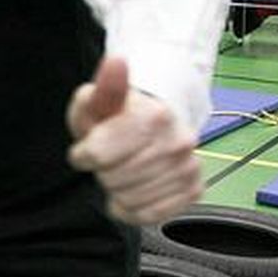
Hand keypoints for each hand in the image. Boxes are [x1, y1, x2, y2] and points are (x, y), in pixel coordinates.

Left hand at [66, 56, 202, 224]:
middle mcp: (178, 141)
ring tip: (123, 170)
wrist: (153, 127)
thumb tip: (116, 62)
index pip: (99, 156)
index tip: (89, 146)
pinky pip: (149, 215)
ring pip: (130, 200)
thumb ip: (103, 87)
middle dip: (103, 171)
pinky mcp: (192, 189)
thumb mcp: (98, 101)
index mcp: (154, 116)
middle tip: (111, 157)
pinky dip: (133, 208)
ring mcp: (188, 167)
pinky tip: (134, 189)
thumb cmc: (117, 117)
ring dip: (117, 190)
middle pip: (114, 180)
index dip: (85, 154)